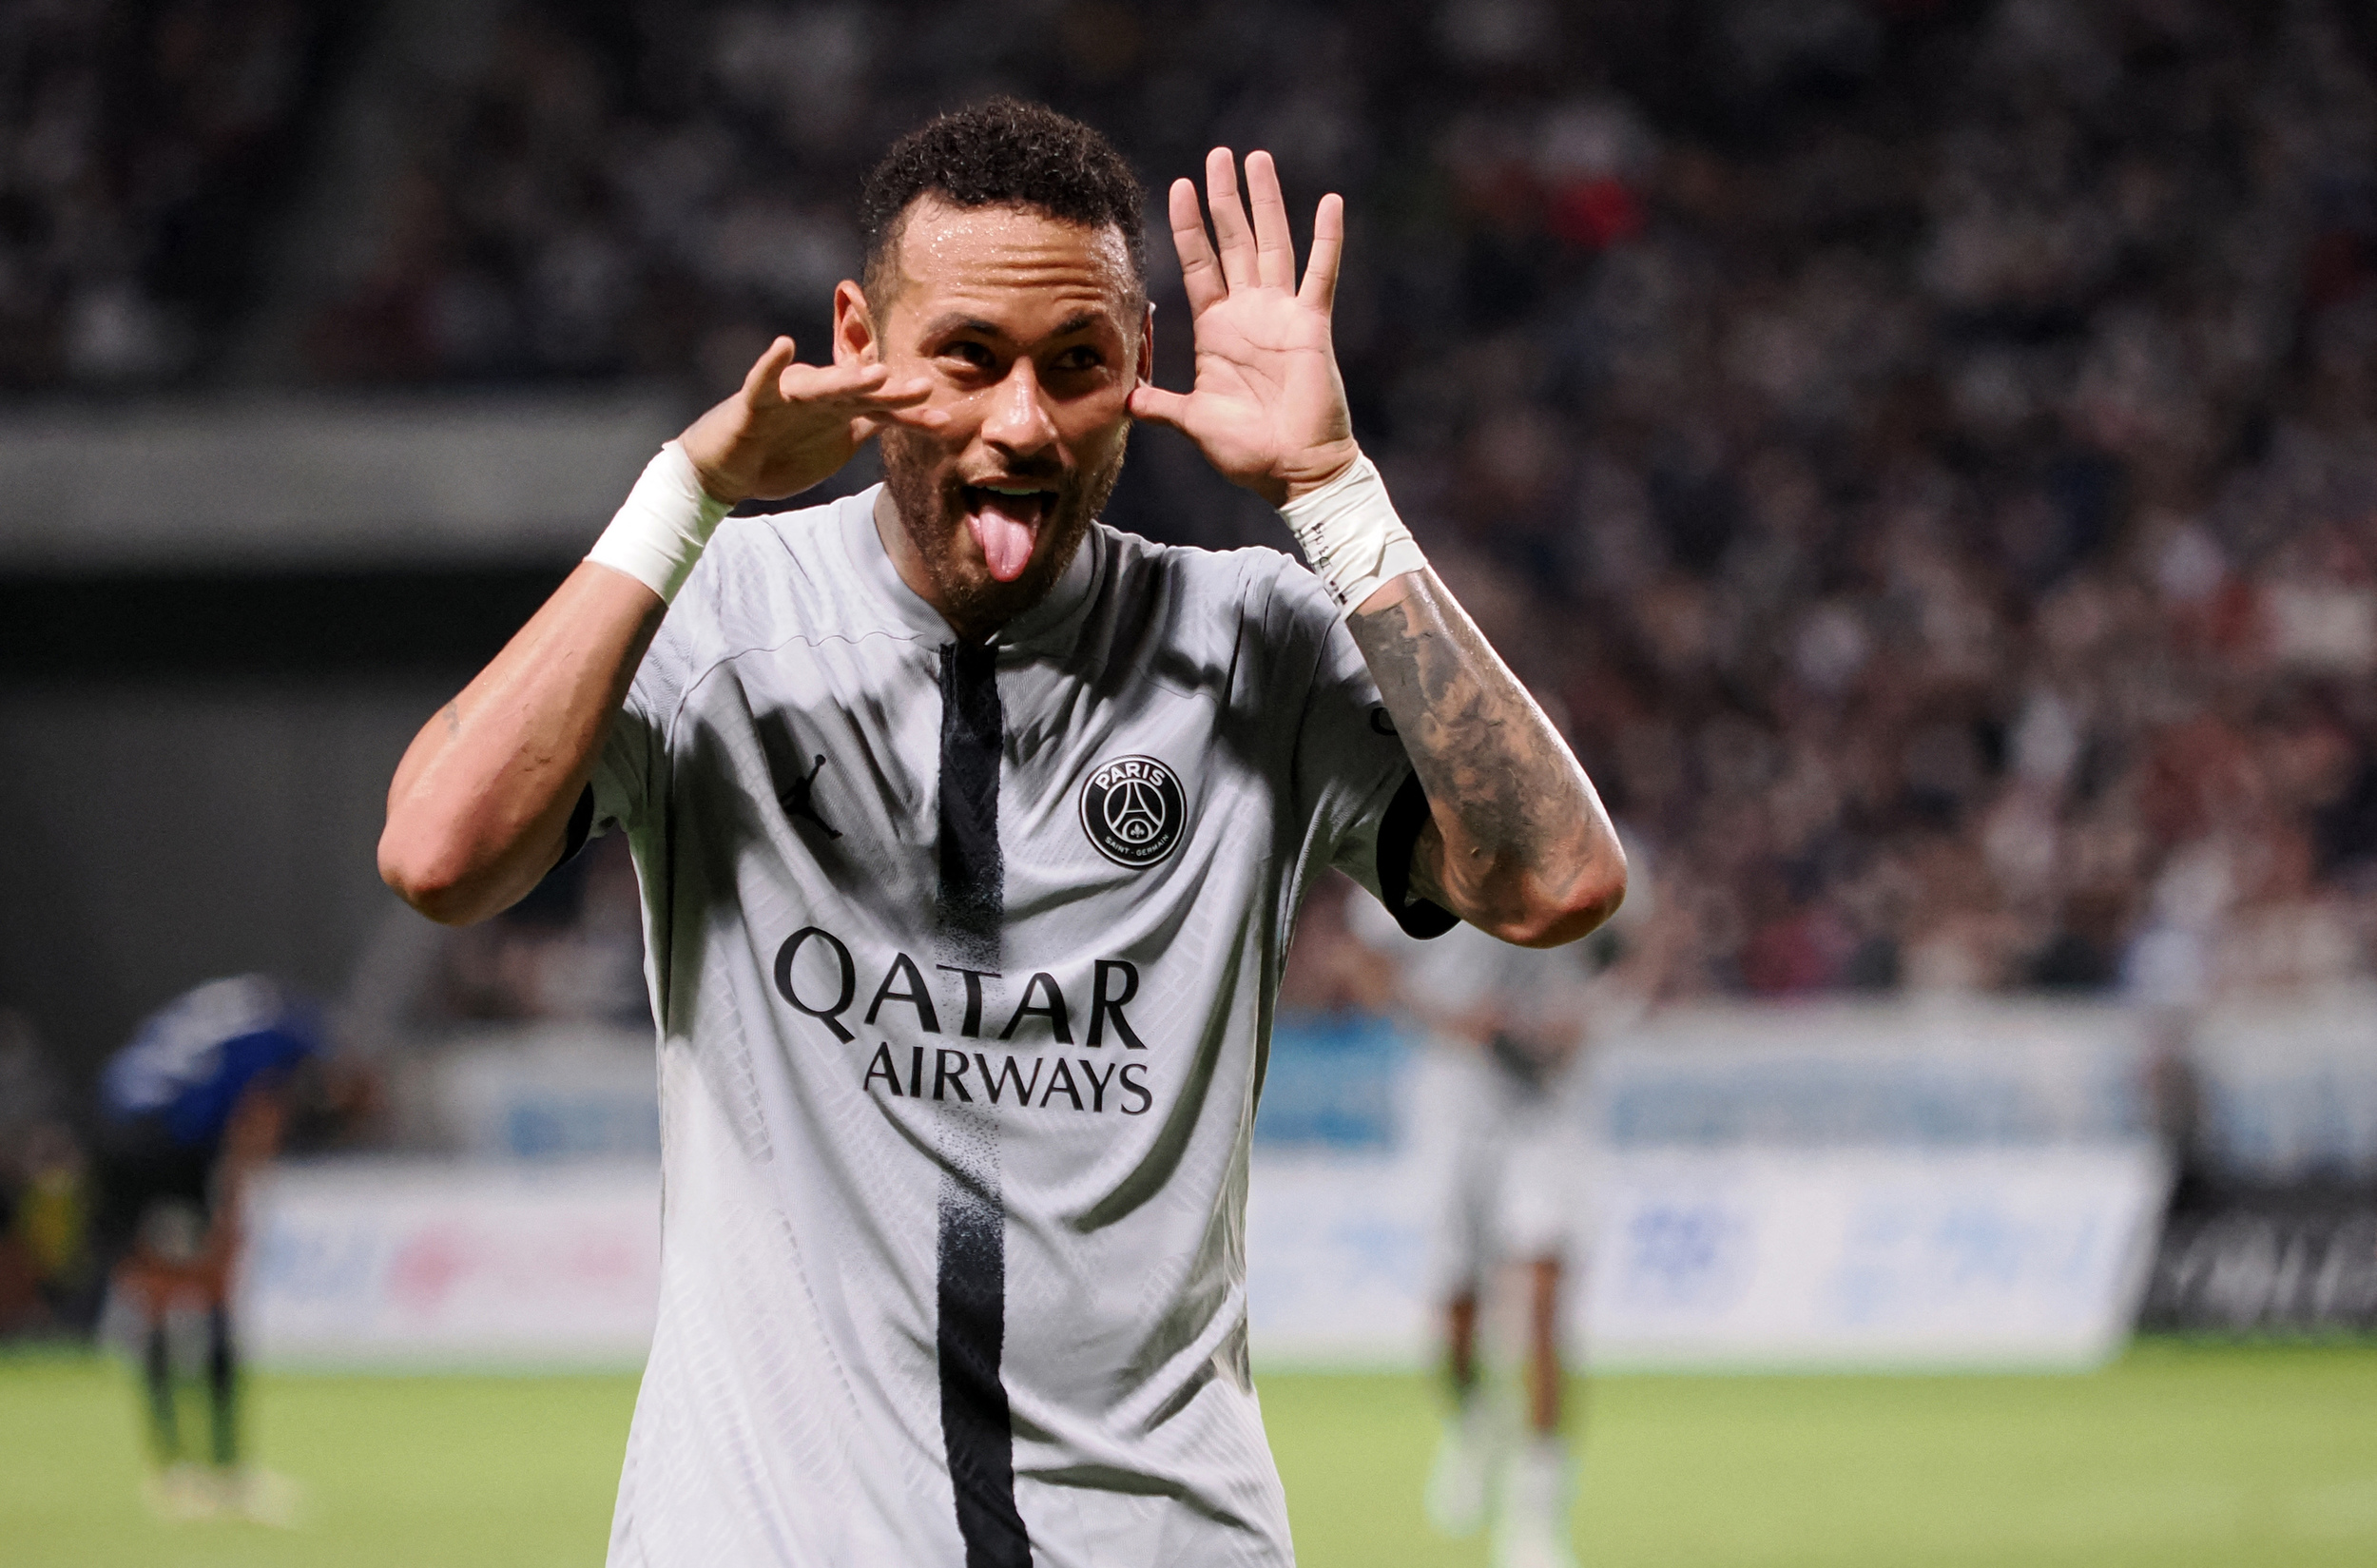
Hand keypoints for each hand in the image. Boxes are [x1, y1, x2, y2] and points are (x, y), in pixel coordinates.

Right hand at [678, 336, 947, 504]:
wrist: (726, 472)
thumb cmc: (780, 454)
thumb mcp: (834, 445)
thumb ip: (865, 426)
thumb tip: (901, 417)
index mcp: (838, 410)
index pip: (880, 409)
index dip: (909, 414)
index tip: (944, 422)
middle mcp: (818, 397)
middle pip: (859, 393)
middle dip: (890, 392)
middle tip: (924, 387)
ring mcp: (787, 397)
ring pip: (822, 386)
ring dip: (847, 379)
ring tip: (876, 372)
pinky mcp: (754, 402)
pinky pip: (762, 380)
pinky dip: (771, 364)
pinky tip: (783, 346)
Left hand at [1129, 149, 1359, 506]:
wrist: (1293, 471)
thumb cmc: (1247, 452)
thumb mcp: (1194, 423)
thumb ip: (1161, 406)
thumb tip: (1125, 401)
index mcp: (1217, 329)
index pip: (1198, 264)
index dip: (1188, 227)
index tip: (1177, 185)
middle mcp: (1249, 312)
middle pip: (1233, 241)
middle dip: (1223, 198)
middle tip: (1218, 155)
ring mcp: (1282, 315)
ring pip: (1272, 244)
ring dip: (1265, 202)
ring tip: (1257, 159)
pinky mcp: (1311, 326)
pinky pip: (1320, 274)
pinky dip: (1326, 239)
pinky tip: (1329, 202)